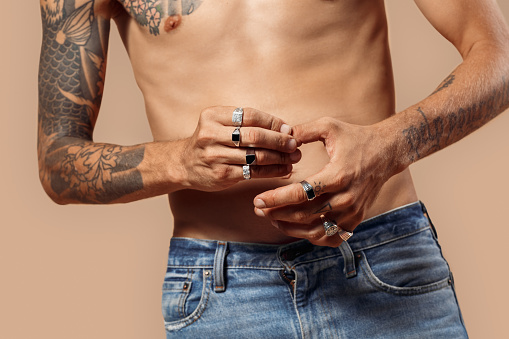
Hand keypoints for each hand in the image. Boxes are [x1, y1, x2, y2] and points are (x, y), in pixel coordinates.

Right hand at [179, 106, 300, 191]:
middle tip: (295, 144)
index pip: (250, 115)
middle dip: (279, 140)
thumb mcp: (220, 124)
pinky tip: (283, 169)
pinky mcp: (221, 174)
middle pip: (254, 136)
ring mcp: (215, 156)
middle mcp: (211, 134)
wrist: (184, 164)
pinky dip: (272, 171)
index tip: (288, 129)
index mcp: (213, 116)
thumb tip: (285, 129)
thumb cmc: (210, 141)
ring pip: (256, 156)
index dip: (273, 122)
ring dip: (280, 157)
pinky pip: (253, 172)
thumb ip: (247, 124)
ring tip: (294, 157)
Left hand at [253, 117, 395, 246]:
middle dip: (277, 213)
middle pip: (304, 215)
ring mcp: (352, 213)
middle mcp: (346, 198)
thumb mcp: (329, 126)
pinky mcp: (355, 220)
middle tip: (258, 208)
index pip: (301, 193)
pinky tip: (295, 228)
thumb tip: (280, 136)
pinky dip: (310, 236)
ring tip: (271, 218)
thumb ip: (303, 131)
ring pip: (314, 231)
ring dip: (289, 228)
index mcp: (338, 175)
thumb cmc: (356, 138)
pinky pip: (330, 237)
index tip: (258, 199)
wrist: (387, 153)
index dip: (276, 199)